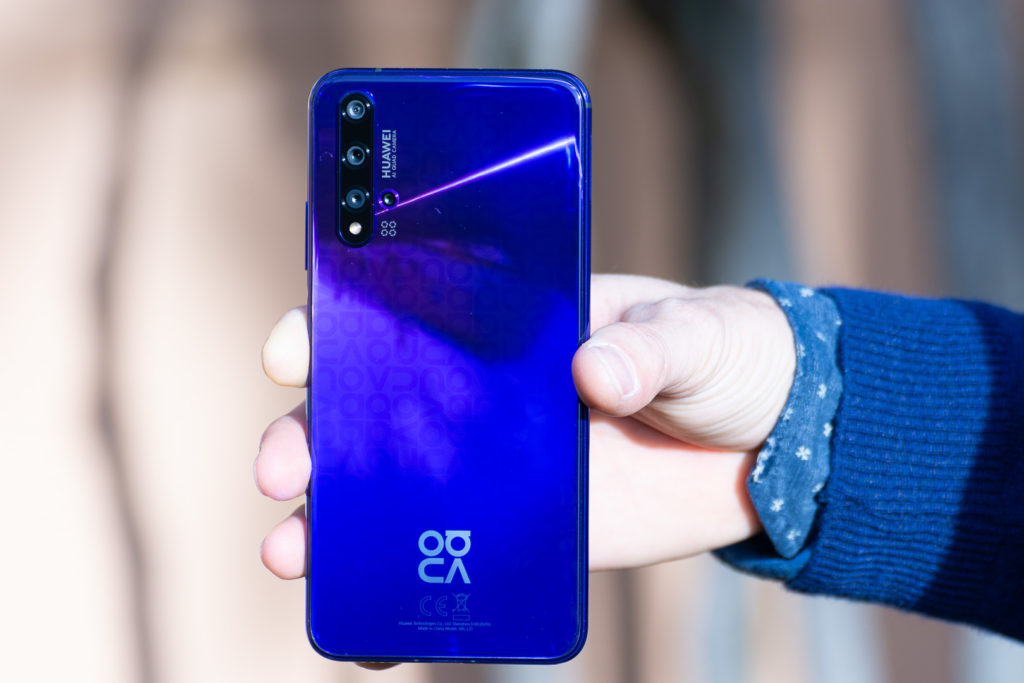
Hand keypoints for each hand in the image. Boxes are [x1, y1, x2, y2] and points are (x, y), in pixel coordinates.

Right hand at [256, 274, 793, 578]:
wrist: (776, 441)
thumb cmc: (727, 354)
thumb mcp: (696, 333)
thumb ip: (650, 348)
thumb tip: (593, 375)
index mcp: (508, 323)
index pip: (399, 316)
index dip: (334, 330)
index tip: (296, 354)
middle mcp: (484, 397)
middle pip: (369, 412)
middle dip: (311, 437)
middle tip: (287, 470)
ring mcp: (500, 470)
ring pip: (392, 496)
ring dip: (332, 526)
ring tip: (294, 555)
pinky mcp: (531, 535)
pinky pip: (455, 565)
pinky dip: (407, 598)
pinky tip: (367, 628)